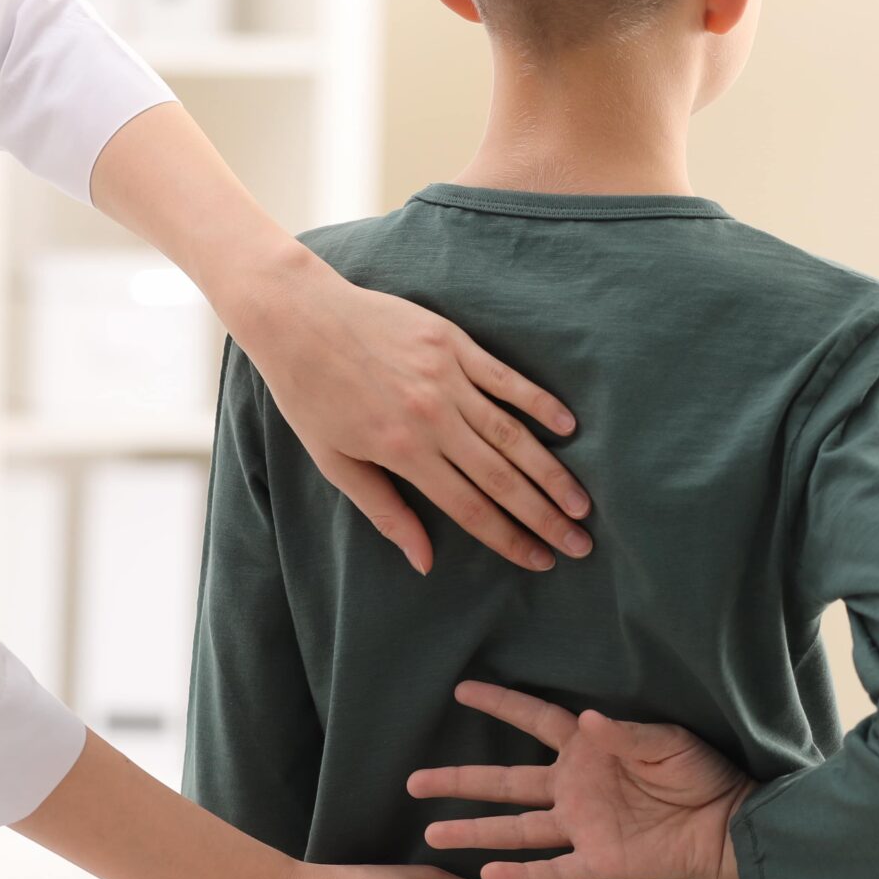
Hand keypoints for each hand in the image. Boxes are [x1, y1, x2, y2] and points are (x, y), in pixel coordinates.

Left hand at [240, 249, 592, 574]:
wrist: (297, 317)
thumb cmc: (309, 395)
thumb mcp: (335, 462)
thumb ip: (385, 512)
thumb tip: (423, 561)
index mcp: (402, 451)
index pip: (470, 507)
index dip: (510, 539)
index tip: (541, 560)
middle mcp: (432, 417)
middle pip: (502, 477)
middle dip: (545, 515)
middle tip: (580, 544)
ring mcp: (447, 377)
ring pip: (513, 433)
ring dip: (552, 471)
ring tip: (581, 501)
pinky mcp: (453, 343)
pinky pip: (506, 378)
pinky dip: (540, 402)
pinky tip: (569, 427)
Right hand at [407, 682, 758, 878]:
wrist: (730, 825)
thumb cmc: (702, 775)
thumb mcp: (665, 744)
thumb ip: (624, 734)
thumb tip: (585, 717)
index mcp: (588, 749)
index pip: (534, 719)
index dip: (500, 704)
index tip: (462, 690)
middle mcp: (574, 787)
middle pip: (505, 780)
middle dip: (460, 778)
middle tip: (416, 780)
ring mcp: (581, 826)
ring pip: (515, 829)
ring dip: (475, 830)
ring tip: (432, 832)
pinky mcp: (598, 861)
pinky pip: (552, 871)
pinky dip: (521, 876)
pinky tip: (486, 874)